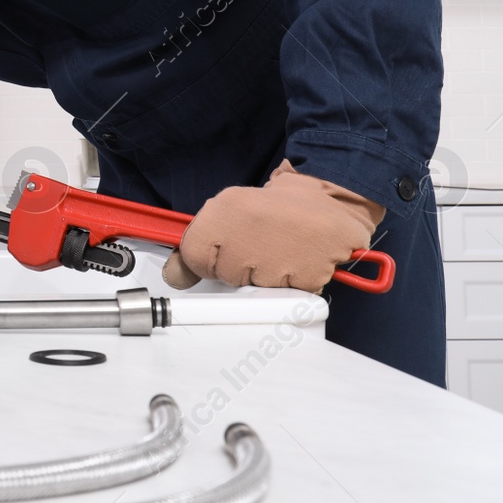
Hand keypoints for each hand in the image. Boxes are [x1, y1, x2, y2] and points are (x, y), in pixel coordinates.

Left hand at [160, 160, 385, 292]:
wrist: (326, 204)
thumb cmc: (275, 209)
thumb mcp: (228, 209)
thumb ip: (198, 242)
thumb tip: (175, 276)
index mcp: (223, 213)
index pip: (193, 257)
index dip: (207, 257)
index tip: (222, 248)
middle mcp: (245, 236)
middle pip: (225, 276)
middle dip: (238, 266)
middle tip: (258, 244)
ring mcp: (274, 262)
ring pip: (253, 290)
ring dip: (263, 278)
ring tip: (278, 250)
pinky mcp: (303, 280)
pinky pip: (284, 298)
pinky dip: (288, 285)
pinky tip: (295, 261)